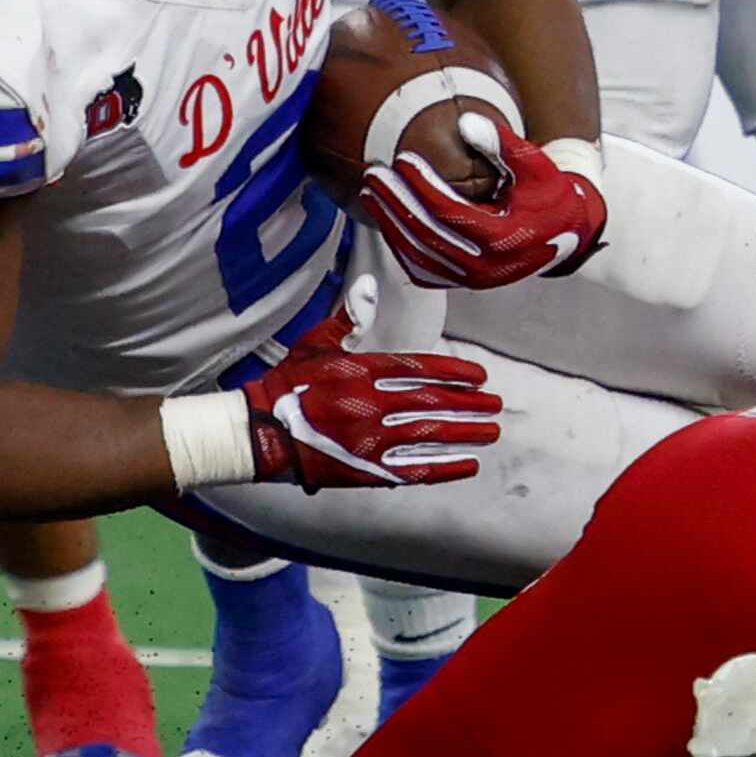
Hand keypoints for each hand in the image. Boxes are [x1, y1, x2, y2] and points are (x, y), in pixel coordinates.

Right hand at [242, 342, 500, 492]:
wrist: (259, 432)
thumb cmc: (287, 384)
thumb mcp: (316, 343)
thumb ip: (348, 318)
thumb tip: (369, 286)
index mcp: (362, 371)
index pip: (420, 370)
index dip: (454, 373)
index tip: (480, 377)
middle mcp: (370, 405)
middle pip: (432, 404)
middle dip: (468, 405)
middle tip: (496, 405)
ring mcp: (369, 440)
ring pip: (429, 436)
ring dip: (464, 434)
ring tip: (491, 432)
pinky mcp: (364, 470)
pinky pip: (412, 470)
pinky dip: (443, 468)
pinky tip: (468, 465)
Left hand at [356, 114, 607, 291]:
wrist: (568, 233)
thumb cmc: (551, 195)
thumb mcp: (536, 165)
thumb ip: (503, 144)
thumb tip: (465, 122)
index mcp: (504, 239)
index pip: (450, 212)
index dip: (422, 185)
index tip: (403, 160)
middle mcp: (486, 267)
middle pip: (426, 236)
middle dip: (395, 203)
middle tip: (374, 176)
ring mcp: (473, 279)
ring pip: (419, 257)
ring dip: (391, 225)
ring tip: (372, 195)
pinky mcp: (465, 282)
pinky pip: (423, 270)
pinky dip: (402, 247)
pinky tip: (387, 221)